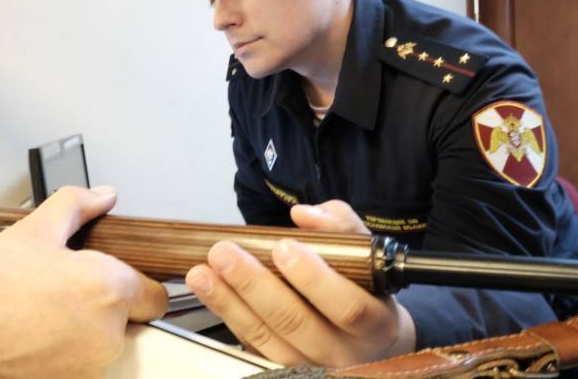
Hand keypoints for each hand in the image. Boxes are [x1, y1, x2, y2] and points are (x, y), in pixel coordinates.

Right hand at [0, 186, 167, 378]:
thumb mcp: (33, 231)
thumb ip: (77, 206)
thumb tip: (103, 196)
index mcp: (108, 289)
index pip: (157, 295)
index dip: (137, 283)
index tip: (115, 278)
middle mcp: (107, 334)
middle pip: (132, 319)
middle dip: (110, 305)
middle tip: (70, 291)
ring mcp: (89, 366)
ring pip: (107, 343)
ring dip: (88, 329)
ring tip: (47, 312)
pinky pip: (84, 364)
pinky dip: (68, 352)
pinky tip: (38, 334)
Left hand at [185, 200, 415, 367]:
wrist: (374, 341)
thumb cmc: (367, 289)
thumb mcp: (367, 253)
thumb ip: (341, 226)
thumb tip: (305, 215)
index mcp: (375, 323)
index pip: (347, 307)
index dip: (314, 279)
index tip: (283, 248)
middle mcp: (345, 353)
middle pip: (296, 323)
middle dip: (255, 286)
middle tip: (225, 254)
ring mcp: (313, 367)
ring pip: (267, 338)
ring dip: (229, 303)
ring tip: (201, 273)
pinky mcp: (285, 369)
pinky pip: (253, 345)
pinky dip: (228, 315)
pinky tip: (208, 291)